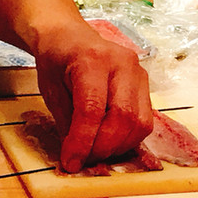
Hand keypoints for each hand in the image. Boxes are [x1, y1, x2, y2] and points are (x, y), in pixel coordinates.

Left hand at [34, 23, 152, 172]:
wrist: (69, 35)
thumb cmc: (57, 60)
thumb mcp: (51, 90)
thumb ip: (67, 124)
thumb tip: (77, 158)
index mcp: (92, 60)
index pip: (92, 109)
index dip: (83, 142)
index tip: (71, 163)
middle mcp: (122, 64)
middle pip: (123, 117)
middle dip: (103, 147)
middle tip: (85, 160)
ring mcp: (139, 73)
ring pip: (140, 123)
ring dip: (119, 146)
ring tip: (97, 152)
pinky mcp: (146, 85)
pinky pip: (144, 121)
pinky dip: (128, 138)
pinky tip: (111, 141)